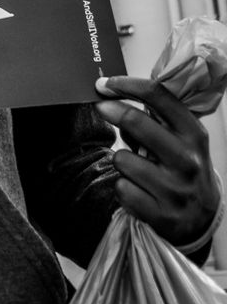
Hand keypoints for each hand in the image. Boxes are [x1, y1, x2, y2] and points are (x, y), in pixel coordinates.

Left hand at [95, 75, 219, 248]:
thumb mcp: (182, 142)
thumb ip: (156, 121)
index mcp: (193, 135)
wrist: (201, 220)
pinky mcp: (161, 214)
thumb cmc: (183, 170)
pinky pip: (122, 188)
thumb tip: (114, 99)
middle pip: (137, 122)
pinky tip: (137, 191)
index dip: (127, 85)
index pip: (159, 97)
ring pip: (122, 159)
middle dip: (111, 110)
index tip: (106, 83)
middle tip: (101, 106)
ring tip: (136, 169)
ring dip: (121, 161)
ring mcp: (175, 189)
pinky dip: (123, 188)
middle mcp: (187, 160)